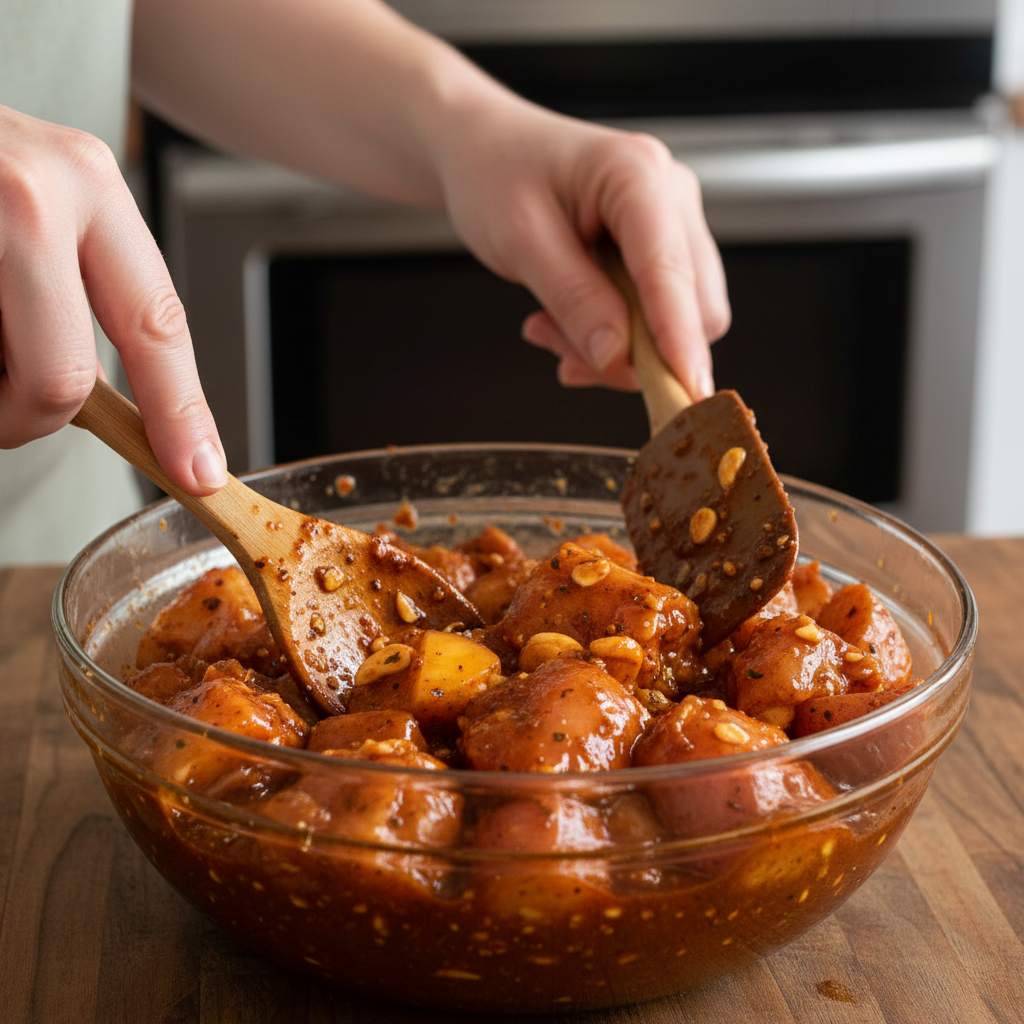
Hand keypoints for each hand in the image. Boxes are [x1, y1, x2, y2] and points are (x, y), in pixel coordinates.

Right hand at [0, 104, 226, 492]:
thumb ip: (78, 288)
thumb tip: (115, 405)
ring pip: (2, 382)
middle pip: (63, 380)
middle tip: (3, 404)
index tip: (199, 470)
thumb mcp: (40, 202)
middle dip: (30, 416)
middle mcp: (34, 192)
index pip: (158, 325)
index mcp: (89, 183)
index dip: (179, 411)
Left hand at [429, 98, 729, 398]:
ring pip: (677, 320)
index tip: (686, 392)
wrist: (485, 151)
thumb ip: (574, 300)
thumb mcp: (521, 240)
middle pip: (692, 306)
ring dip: (617, 345)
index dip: (679, 338)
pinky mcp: (660, 249)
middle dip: (635, 350)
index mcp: (637, 175)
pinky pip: (656, 315)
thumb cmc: (497, 176)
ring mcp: (671, 223)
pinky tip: (565, 321)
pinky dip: (613, 334)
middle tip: (563, 357)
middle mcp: (670, 196)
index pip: (671, 270)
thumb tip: (618, 357)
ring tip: (548, 328)